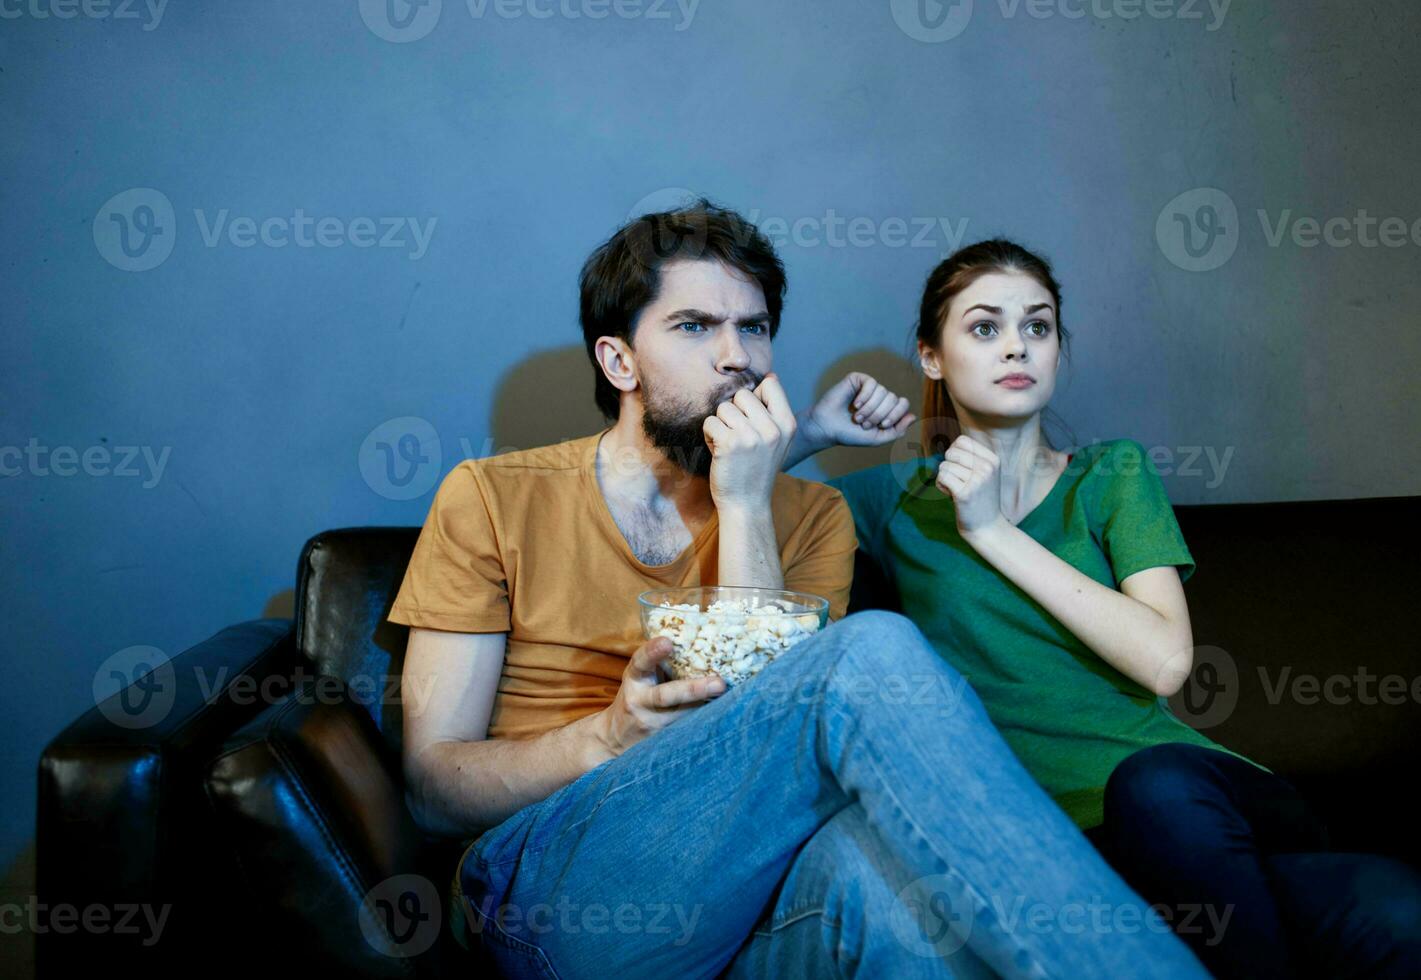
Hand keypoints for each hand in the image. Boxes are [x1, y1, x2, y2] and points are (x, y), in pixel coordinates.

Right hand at [594, 636, 726, 757]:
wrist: (616, 738)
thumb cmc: (638, 697)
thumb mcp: (641, 676)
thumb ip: (661, 662)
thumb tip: (701, 640)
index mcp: (634, 678)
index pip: (640, 662)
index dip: (653, 651)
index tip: (668, 642)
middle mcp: (639, 701)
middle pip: (665, 696)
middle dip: (693, 690)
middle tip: (719, 683)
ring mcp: (651, 724)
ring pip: (682, 716)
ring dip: (707, 707)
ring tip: (730, 699)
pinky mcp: (662, 741)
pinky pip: (688, 730)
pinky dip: (707, 721)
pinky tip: (726, 714)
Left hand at [703, 372, 796, 510]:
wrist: (747, 504)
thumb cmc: (757, 470)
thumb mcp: (777, 440)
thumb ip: (773, 412)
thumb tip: (770, 377)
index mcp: (787, 424)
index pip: (770, 384)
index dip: (755, 396)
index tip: (752, 418)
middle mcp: (773, 428)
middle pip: (742, 395)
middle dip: (733, 413)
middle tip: (737, 437)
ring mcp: (751, 435)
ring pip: (723, 408)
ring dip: (719, 425)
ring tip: (728, 446)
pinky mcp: (730, 443)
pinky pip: (710, 422)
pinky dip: (708, 436)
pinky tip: (718, 452)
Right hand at [801, 372, 914, 451]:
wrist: (828, 428)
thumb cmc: (851, 434)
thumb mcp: (878, 438)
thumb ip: (897, 431)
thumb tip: (913, 416)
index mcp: (887, 409)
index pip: (903, 404)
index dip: (895, 415)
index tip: (881, 425)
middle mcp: (880, 396)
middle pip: (893, 398)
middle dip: (879, 414)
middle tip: (864, 423)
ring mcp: (869, 387)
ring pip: (883, 392)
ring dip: (870, 409)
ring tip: (857, 417)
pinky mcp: (857, 379)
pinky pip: (871, 383)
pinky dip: (864, 397)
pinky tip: (854, 404)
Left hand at [934, 435, 1006, 536]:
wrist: (988, 527)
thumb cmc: (981, 498)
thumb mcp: (984, 473)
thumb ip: (970, 457)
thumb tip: (948, 447)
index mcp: (993, 459)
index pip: (962, 441)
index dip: (954, 454)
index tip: (962, 469)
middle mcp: (987, 467)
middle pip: (951, 452)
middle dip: (948, 466)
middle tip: (958, 481)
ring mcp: (977, 480)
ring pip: (944, 466)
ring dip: (945, 479)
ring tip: (957, 490)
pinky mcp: (964, 493)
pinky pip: (941, 477)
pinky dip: (941, 486)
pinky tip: (952, 495)